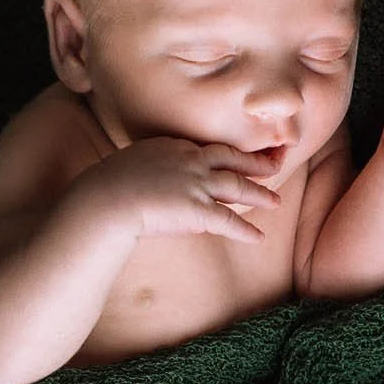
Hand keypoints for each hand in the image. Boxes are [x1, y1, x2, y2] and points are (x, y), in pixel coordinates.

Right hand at [84, 136, 282, 244]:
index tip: (237, 157)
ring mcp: (197, 184)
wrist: (107, 198)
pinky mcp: (198, 209)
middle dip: (255, 163)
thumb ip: (148, 168)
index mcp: (174, 146)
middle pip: (231, 159)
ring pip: (237, 187)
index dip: (226, 155)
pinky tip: (258, 237)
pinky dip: (246, 231)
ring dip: (259, 194)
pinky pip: (229, 221)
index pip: (207, 150)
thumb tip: (151, 182)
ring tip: (275, 200)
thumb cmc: (107, 184)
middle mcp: (190, 160)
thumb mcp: (130, 164)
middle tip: (274, 165)